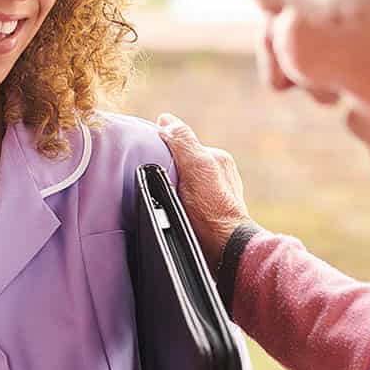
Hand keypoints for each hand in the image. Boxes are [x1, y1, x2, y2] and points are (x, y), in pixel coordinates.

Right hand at [155, 114, 249, 272]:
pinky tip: (166, 210)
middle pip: (182, 163)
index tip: (145, 154)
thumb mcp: (197, 166)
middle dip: (166, 167)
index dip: (163, 147)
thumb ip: (182, 141)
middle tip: (148, 177)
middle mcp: (218, 175)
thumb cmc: (211, 208)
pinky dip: (174, 202)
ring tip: (155, 196)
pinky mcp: (207, 216)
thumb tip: (165, 120)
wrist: (224, 250)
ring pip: (182, 183)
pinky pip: (184, 201)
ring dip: (168, 187)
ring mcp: (213, 196)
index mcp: (217, 159)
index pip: (183, 144)